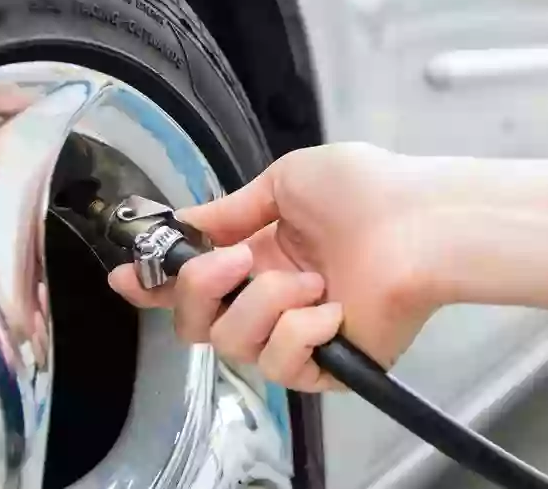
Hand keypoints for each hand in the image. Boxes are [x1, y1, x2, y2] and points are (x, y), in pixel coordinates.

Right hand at [110, 143, 443, 390]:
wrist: (420, 221)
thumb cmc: (367, 190)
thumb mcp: (286, 180)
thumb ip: (230, 209)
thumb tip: (186, 221)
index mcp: (260, 253)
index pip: (195, 280)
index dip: (154, 283)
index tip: (126, 277)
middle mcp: (272, 296)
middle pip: (195, 322)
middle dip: (199, 288)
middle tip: (236, 260)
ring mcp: (297, 334)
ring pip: (232, 342)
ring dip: (265, 302)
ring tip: (311, 279)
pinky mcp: (325, 367)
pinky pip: (280, 362)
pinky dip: (302, 329)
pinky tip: (333, 307)